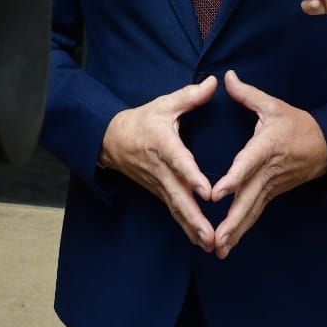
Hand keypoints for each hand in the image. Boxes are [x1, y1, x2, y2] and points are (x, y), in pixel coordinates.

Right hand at [99, 77, 219, 250]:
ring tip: (209, 244)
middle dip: (195, 217)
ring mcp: (159, 184)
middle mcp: (161, 169)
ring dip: (192, 228)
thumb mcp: (164, 104)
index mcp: (163, 145)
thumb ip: (190, 96)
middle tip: (211, 234)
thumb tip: (214, 83)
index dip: (192, 177)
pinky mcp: (159, 192)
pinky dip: (186, 227)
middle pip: (178, 196)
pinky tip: (200, 240)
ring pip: (176, 209)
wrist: (112, 140)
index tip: (207, 191)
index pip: (179, 162)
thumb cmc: (142, 120)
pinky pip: (174, 211)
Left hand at [210, 70, 326, 259]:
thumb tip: (226, 77)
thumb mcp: (273, 105)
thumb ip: (247, 94)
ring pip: (252, 211)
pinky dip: (243, 229)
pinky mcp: (272, 194)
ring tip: (218, 250)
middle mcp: (268, 171)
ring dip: (236, 231)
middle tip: (216, 238)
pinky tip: (228, 244)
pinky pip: (255, 213)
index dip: (234, 179)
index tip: (217, 194)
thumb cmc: (296, 124)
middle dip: (232, 220)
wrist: (326, 145)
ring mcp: (271, 186)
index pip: (248, 165)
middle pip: (249, 199)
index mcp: (266, 147)